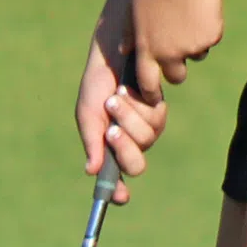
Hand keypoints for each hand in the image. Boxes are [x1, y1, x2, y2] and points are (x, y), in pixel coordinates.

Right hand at [76, 36, 167, 204]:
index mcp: (108, 146)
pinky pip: (155, 119)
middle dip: (123, 147)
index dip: (117, 191)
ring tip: (116, 95)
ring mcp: (145, 127)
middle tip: (111, 130)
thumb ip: (92, 141)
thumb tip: (91, 171)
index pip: (116, 177)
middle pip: (135, 165)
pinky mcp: (158, 111)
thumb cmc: (97, 81)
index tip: (120, 196)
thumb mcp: (89, 111)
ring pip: (145, 139)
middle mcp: (129, 141)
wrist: (115, 50)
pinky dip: (139, 104)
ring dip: (128, 117)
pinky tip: (129, 88)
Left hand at [129, 0, 223, 97]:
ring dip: (194, 45)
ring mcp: (191, 46)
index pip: (146, 83)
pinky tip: (201, 8)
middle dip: (178, 70)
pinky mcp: (211, 37)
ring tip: (188, 18)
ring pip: (196, 56)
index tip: (154, 97)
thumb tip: (123, 51)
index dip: (150, 94)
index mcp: (147, 46)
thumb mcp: (134, 6)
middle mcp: (169, 52)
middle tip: (178, 54)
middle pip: (176, 77)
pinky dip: (208, 29)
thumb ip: (129, 32)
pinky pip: (210, 40)